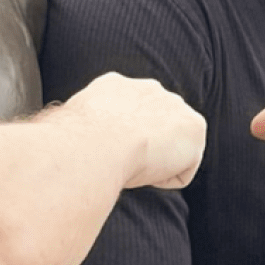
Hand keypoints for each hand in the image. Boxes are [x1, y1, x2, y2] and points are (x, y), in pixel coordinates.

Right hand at [72, 73, 206, 190]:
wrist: (98, 143)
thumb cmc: (76, 145)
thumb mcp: (72, 131)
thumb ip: (84, 131)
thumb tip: (70, 152)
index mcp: (115, 85)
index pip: (129, 113)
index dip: (121, 140)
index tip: (108, 156)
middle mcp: (148, 88)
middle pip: (156, 126)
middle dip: (147, 147)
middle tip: (125, 165)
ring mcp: (174, 105)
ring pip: (171, 148)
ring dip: (157, 163)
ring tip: (133, 167)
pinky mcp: (195, 127)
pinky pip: (183, 169)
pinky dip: (167, 179)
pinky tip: (147, 171)